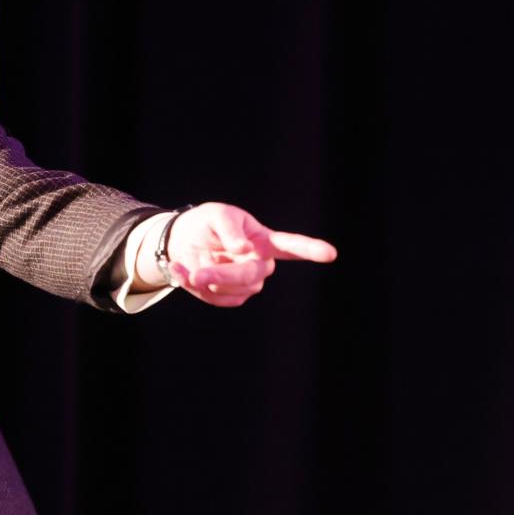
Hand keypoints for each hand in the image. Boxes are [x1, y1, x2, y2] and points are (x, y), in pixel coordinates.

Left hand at [137, 202, 336, 306]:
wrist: (183, 242)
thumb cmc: (207, 224)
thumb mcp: (217, 215)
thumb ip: (231, 229)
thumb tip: (243, 249)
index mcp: (265, 240)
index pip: (292, 246)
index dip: (311, 249)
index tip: (330, 253)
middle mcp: (261, 263)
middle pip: (254, 276)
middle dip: (225, 275)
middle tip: (198, 273)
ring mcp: (247, 283)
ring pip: (235, 291)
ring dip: (207, 281)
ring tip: (188, 266)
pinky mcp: (230, 296)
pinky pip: (216, 299)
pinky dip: (195, 287)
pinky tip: (183, 271)